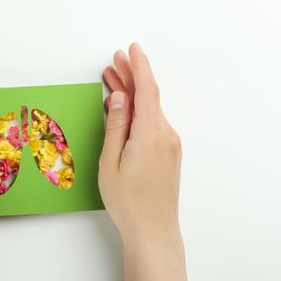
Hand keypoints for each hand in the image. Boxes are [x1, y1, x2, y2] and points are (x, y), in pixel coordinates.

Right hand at [99, 43, 182, 245]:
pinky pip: (153, 123)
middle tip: (114, 62)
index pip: (147, 89)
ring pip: (151, 110)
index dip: (139, 66)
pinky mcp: (169, 153)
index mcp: (150, 133)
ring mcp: (170, 144)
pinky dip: (139, 112)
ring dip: (133, 95)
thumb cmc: (128, 201)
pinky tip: (125, 110)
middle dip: (132, 77)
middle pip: (149, 97)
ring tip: (113, 81)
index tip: (132, 49)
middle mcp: (166, 134)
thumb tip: (118, 98)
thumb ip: (116, 125)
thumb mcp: (111, 161)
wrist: (153, 231)